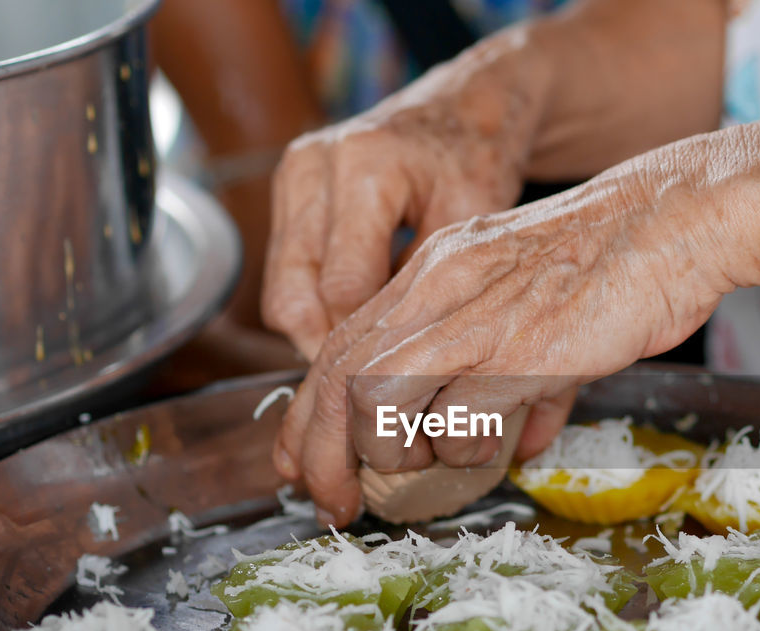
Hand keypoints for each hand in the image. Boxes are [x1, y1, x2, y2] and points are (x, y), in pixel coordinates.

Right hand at [262, 34, 548, 358]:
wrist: (464, 107)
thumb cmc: (478, 161)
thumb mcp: (473, 226)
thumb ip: (430, 288)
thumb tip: (402, 371)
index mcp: (367, 166)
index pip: (344, 287)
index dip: (367, 348)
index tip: (395, 389)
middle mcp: (315, 165)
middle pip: (293, 296)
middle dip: (331, 352)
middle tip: (371, 393)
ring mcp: (294, 173)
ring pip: (281, 290)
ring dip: (318, 333)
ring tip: (365, 368)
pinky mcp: (288, 187)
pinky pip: (286, 271)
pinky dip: (316, 305)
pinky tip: (357, 328)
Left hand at [273, 142, 736, 524]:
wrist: (676, 216)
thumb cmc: (615, 259)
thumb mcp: (532, 302)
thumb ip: (509, 371)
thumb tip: (512, 443)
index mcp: (433, 272)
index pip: (338, 346)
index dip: (310, 415)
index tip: (305, 464)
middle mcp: (438, 289)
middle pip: (338, 377)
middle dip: (319, 453)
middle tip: (331, 503)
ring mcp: (477, 319)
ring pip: (377, 399)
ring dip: (389, 455)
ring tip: (424, 472)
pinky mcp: (523, 351)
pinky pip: (461, 420)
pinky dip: (466, 451)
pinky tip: (499, 450)